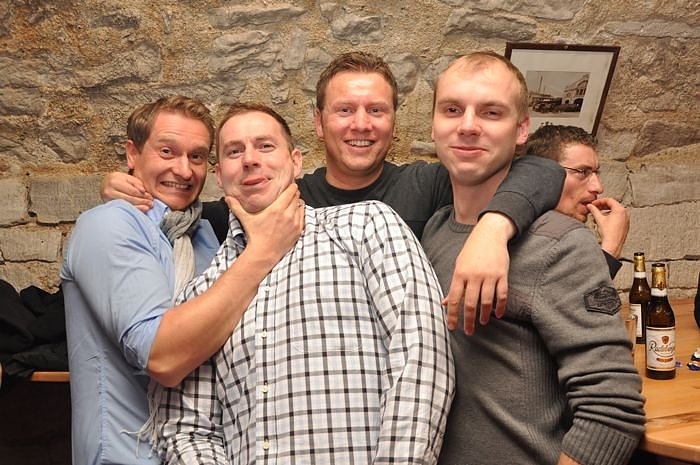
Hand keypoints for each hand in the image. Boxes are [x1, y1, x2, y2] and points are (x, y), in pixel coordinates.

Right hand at [101, 172, 152, 211]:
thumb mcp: (127, 177)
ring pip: (127, 205)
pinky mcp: (109, 205)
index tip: (151, 197)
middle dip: (142, 201)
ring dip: (139, 207)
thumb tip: (143, 191)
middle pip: (130, 199)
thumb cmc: (119, 180)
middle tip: (151, 203)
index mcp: (114, 181)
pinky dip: (133, 209)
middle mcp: (109, 191)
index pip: (132, 191)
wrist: (104, 184)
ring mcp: (108, 200)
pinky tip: (141, 210)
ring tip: (148, 207)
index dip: (143, 195)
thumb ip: (136, 183)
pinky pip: (123, 208)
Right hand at [225, 183, 304, 266]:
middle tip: (290, 193)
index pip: (290, 191)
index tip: (290, 185)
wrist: (264, 253)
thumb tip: (227, 198)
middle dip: (294, 193)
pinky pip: (303, 217)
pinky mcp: (298, 231)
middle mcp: (288, 214)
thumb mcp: (245, 219)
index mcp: (276, 209)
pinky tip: (294, 213)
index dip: (291, 186)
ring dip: (297, 203)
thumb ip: (236, 207)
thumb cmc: (255, 235)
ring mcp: (295, 223)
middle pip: (296, 197)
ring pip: (301, 206)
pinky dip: (300, 213)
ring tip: (292, 202)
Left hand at [444, 213, 512, 333]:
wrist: (489, 234)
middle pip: (470, 303)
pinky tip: (498, 314)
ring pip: (487, 300)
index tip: (452, 327)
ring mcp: (489, 275)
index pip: (454, 298)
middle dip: (468, 320)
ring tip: (483, 322)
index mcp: (460, 273)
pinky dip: (501, 306)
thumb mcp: (459, 265)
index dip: (452, 315)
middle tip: (468, 332)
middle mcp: (474, 275)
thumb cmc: (471, 251)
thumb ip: (454, 285)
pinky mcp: (502, 274)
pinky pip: (502, 294)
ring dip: (484, 315)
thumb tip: (445, 303)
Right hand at [588, 198, 628, 257]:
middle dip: (602, 207)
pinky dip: (610, 218)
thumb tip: (590, 206)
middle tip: (595, 208)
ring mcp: (626, 220)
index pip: (609, 200)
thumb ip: (594, 210)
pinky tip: (603, 222)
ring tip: (598, 217)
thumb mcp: (599, 219)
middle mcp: (625, 214)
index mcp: (620, 210)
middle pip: (613, 205)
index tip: (594, 204)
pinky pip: (617, 218)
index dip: (600, 201)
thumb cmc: (609, 233)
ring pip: (615, 212)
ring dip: (605, 213)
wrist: (613, 245)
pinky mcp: (625, 225)